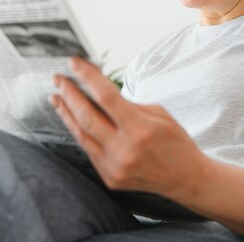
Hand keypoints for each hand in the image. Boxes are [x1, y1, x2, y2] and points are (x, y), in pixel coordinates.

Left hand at [50, 57, 206, 197]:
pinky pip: (89, 150)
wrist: (187, 179)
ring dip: (66, 114)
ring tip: (56, 97)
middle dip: (68, 94)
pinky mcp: (110, 178)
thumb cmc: (176, 142)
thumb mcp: (159, 114)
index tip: (74, 63)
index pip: (106, 97)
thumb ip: (128, 105)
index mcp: (140, 130)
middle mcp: (124, 150)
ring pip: (81, 135)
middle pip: (86, 117)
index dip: (87, 77)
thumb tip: (99, 92)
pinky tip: (73, 119)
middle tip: (58, 79)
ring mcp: (115, 167)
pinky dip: (79, 132)